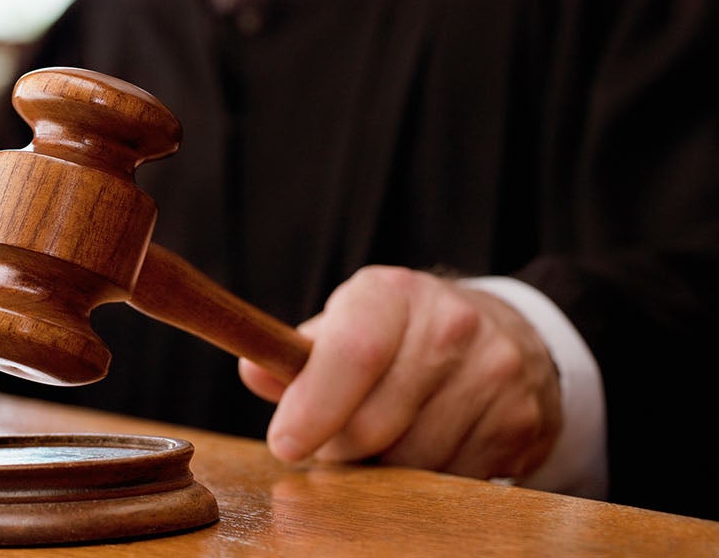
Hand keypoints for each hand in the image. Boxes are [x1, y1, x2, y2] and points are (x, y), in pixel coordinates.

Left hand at [238, 266, 561, 480]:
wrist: (508, 338)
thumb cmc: (401, 339)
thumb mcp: (348, 326)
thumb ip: (296, 356)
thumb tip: (253, 372)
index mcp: (392, 293)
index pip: (352, 353)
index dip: (313, 407)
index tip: (286, 444)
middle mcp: (450, 324)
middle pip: (374, 422)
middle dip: (341, 447)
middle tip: (336, 441)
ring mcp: (493, 372)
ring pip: (412, 460)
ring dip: (383, 468)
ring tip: (386, 439)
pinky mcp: (520, 420)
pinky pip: (453, 478)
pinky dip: (427, 479)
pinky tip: (428, 447)